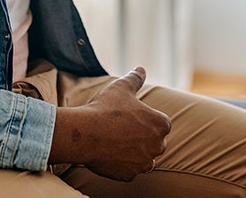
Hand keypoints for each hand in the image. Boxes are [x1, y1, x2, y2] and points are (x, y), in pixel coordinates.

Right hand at [50, 67, 170, 180]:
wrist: (84, 134)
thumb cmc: (105, 108)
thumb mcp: (122, 88)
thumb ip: (135, 78)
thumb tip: (140, 69)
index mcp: (161, 124)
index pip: (161, 123)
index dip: (146, 119)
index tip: (132, 117)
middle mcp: (158, 146)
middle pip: (155, 142)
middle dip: (143, 137)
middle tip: (123, 130)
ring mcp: (143, 163)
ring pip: (144, 159)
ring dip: (136, 153)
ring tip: (117, 143)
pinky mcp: (129, 175)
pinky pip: (130, 171)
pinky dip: (123, 165)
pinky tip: (110, 154)